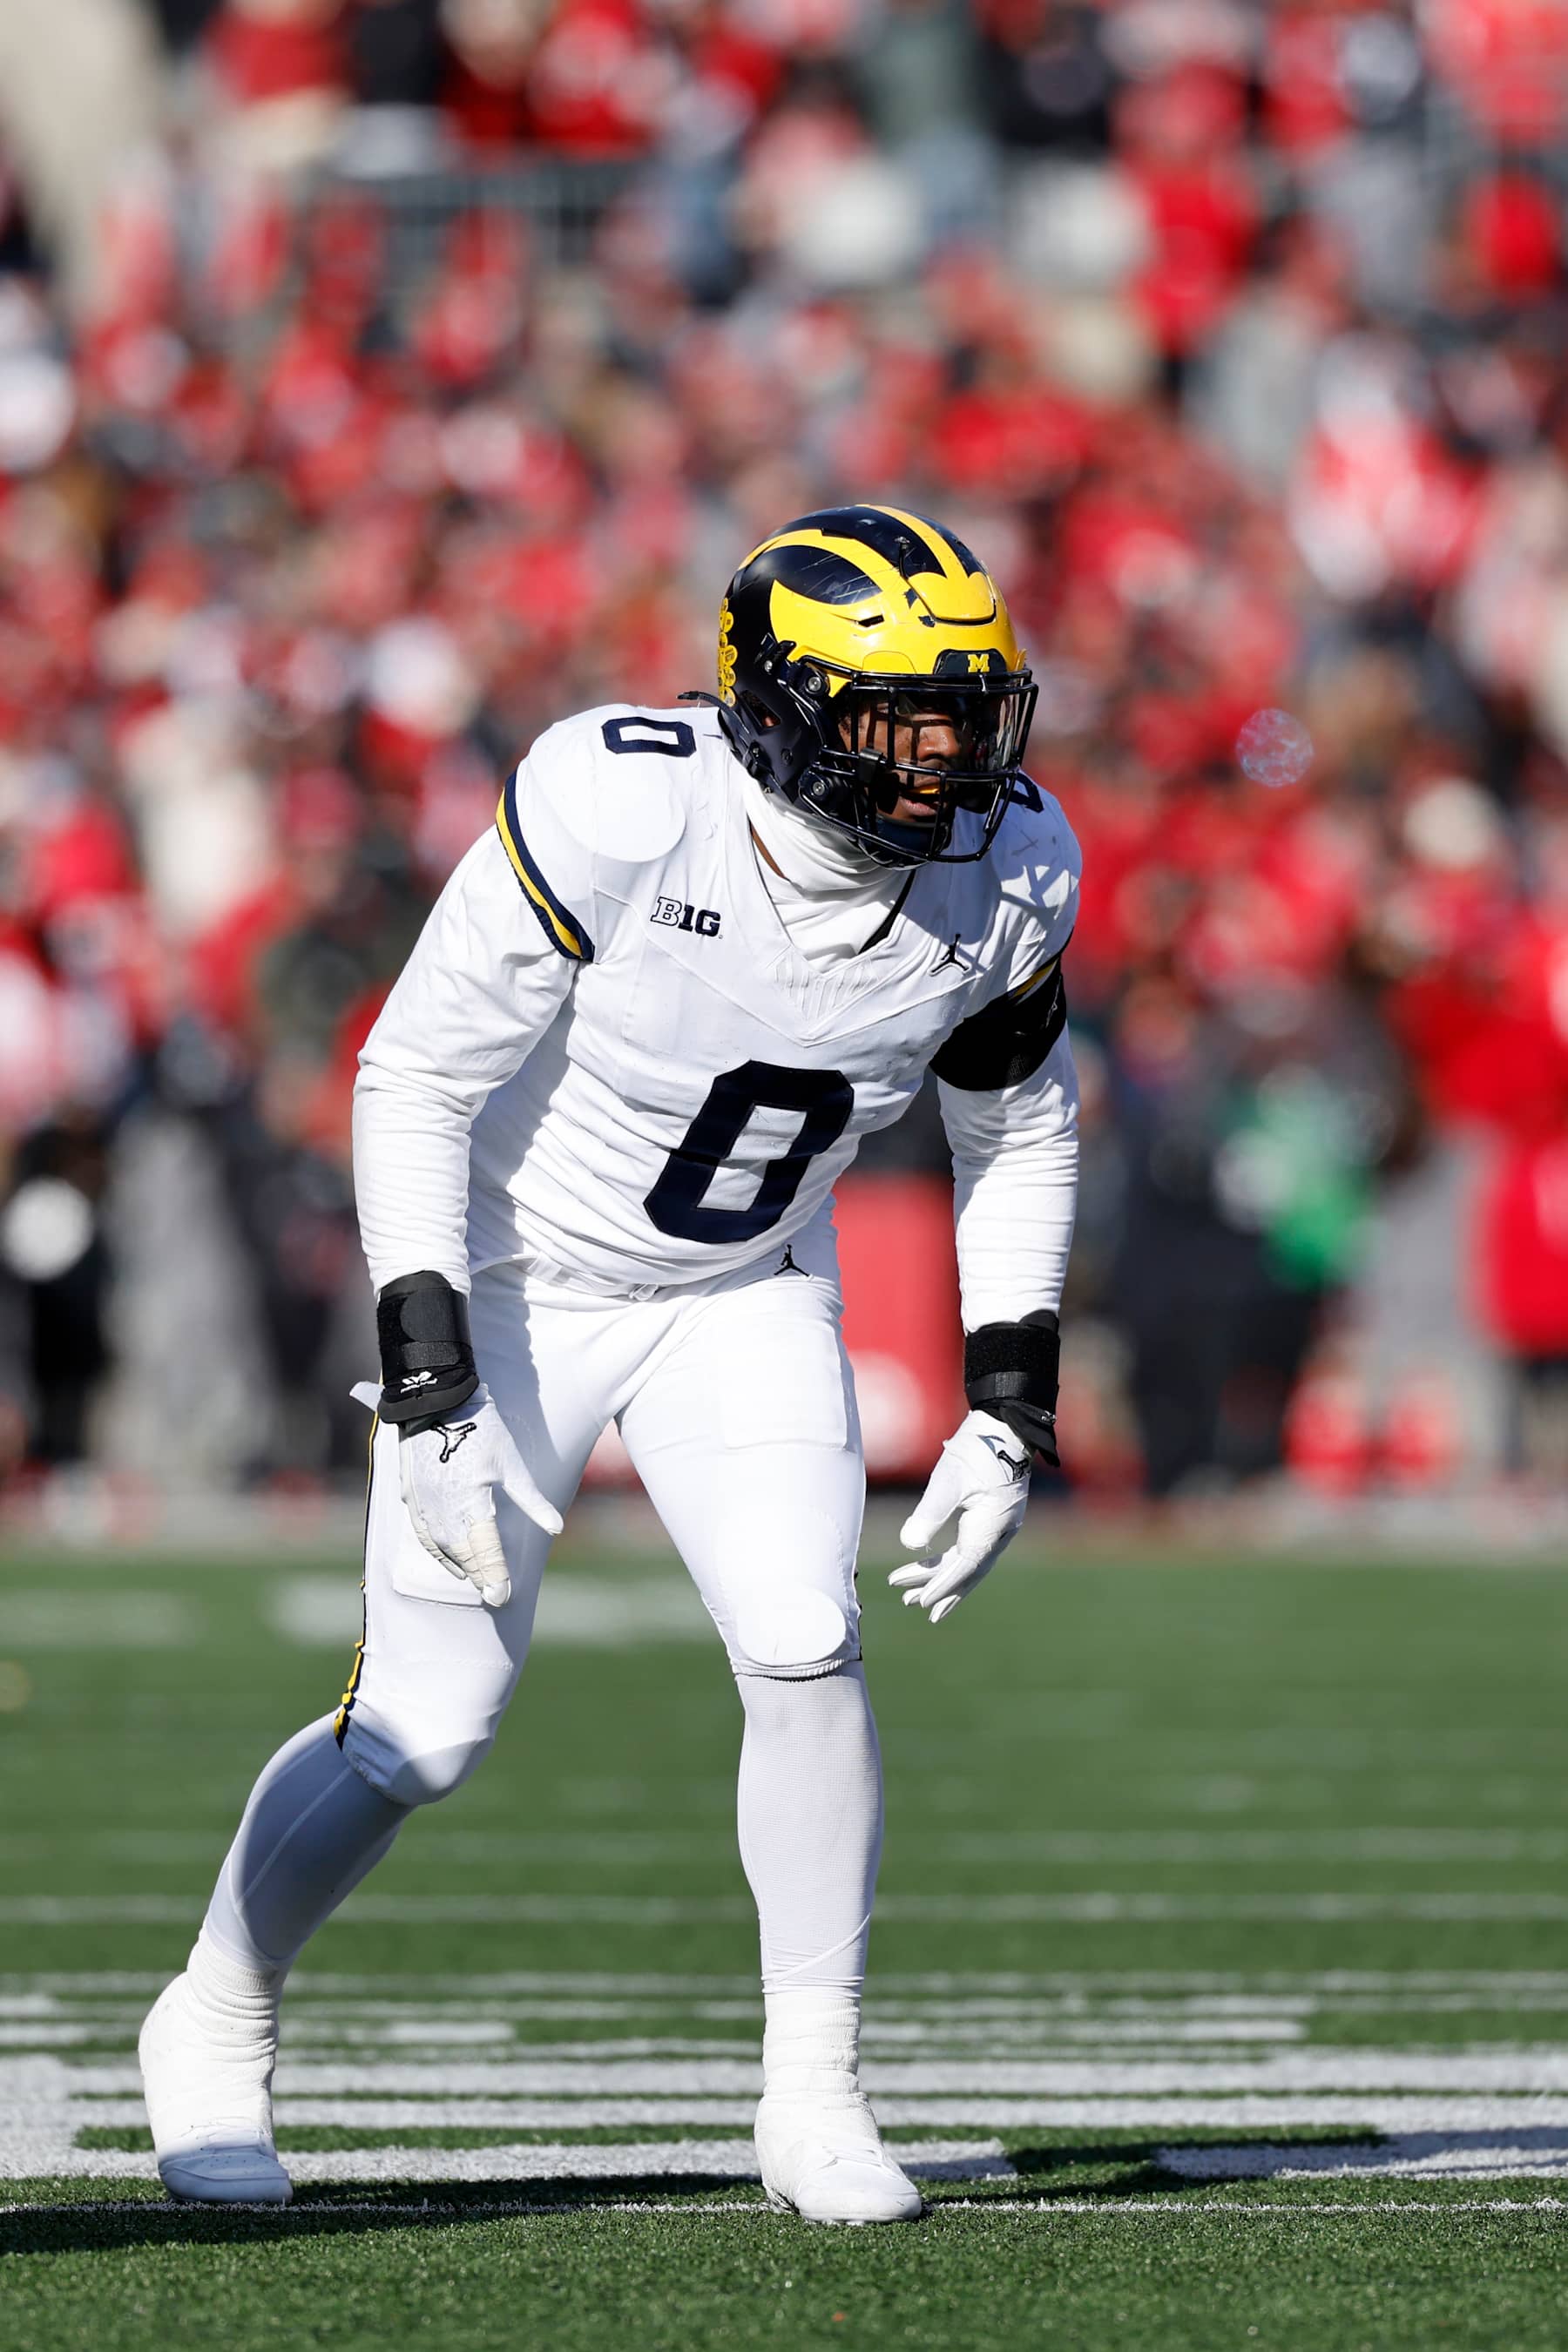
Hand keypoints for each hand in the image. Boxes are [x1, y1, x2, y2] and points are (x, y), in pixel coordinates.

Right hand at [389, 1383, 561, 1607]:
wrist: (437, 1401)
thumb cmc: (481, 1429)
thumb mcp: (511, 1464)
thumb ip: (532, 1501)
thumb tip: (557, 1528)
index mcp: (472, 1501)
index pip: (486, 1550)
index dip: (495, 1575)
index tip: (503, 1596)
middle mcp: (445, 1508)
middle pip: (463, 1554)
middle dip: (479, 1576)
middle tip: (494, 1596)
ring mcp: (424, 1503)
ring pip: (441, 1547)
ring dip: (458, 1567)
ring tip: (474, 1581)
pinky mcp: (411, 1495)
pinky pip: (422, 1533)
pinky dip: (436, 1551)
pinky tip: (446, 1559)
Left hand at [889, 1410, 1030, 1625]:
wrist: (1006, 1425)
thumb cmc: (978, 1449)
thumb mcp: (949, 1479)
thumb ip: (929, 1512)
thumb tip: (910, 1545)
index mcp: (992, 1526)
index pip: (965, 1565)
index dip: (942, 1585)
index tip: (920, 1600)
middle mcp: (1000, 1532)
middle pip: (967, 1570)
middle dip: (939, 1588)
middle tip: (909, 1603)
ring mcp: (999, 1526)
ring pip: (970, 1561)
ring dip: (943, 1576)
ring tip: (913, 1592)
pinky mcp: (994, 1517)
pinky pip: (972, 1548)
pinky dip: (952, 1560)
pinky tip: (933, 1562)